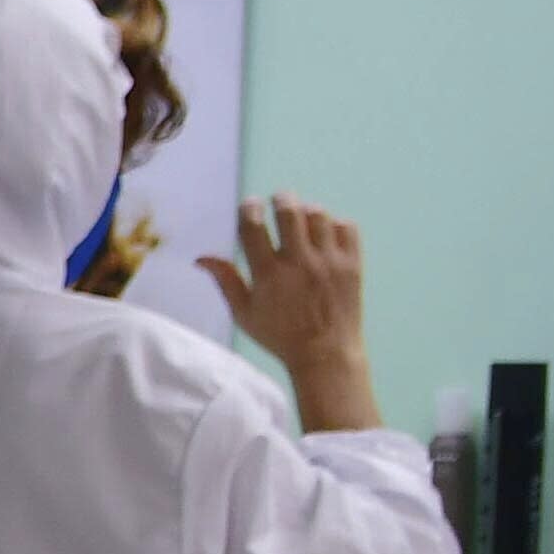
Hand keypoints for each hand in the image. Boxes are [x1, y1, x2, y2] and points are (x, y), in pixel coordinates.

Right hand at [204, 197, 382, 431]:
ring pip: (319, 215)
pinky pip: (346, 227)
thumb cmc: (280, 336)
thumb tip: (201, 257)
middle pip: (289, 211)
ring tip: (303, 219)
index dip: (249, 209)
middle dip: (282, 199)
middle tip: (279, 201)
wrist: (326, 354)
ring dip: (308, 211)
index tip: (250, 205)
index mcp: (268, 274)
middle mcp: (299, 263)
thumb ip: (225, 281)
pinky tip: (325, 234)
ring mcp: (329, 262)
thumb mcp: (244, 314)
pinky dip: (335, 224)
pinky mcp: (352, 264)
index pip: (254, 227)